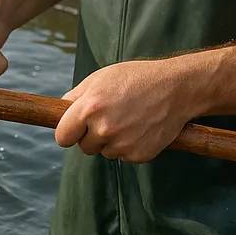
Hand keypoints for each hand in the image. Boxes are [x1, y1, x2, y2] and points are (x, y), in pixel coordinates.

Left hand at [53, 59, 198, 162]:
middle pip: (83, 147)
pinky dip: (128, 146)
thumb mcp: (101, 78)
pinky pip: (123, 156)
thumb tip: (59, 110)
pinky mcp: (138, 155)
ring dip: (111, 141)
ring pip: (104, 152)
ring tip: (128, 118)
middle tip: (109, 116)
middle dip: (91, 135)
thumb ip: (76, 96)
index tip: (73, 129)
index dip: (67, 132)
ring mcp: (122, 145)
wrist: (175, 88)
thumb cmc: (135, 78)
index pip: (62, 137)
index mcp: (90, 108)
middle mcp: (104, 129)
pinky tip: (139, 127)